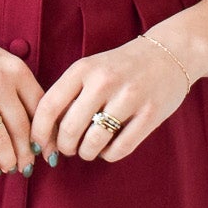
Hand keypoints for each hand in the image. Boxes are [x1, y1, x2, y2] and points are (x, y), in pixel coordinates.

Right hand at [0, 16, 44, 175]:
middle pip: (22, 129)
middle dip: (27, 154)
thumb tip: (38, 126)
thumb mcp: (0, 60)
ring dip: (8, 160)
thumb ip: (19, 86)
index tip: (47, 152)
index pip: (41, 110)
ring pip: (0, 141)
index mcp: (15, 69)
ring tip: (9, 168)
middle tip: (27, 166)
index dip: (46, 136)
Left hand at [31, 34, 193, 165]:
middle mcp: (104, 81)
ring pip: (93, 142)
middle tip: (69, 149)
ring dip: (86, 153)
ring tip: (88, 149)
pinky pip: (120, 149)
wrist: (168, 53)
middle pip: (70, 130)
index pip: (49, 107)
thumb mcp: (90, 69)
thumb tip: (44, 135)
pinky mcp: (150, 114)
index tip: (38, 145)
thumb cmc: (120, 67)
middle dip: (65, 147)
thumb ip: (67, 95)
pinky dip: (109, 154)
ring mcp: (129, 97)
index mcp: (83, 69)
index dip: (39, 132)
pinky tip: (109, 147)